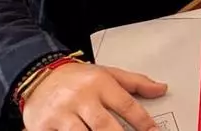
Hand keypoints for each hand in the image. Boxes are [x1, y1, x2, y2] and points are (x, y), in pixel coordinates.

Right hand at [21, 61, 166, 130]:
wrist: (38, 74)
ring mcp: (61, 114)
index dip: (143, 122)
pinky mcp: (43, 126)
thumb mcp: (107, 73)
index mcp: (99, 83)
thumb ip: (135, 83)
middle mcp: (80, 98)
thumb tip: (162, 89)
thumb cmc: (78, 77)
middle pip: (104, 125)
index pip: (126, 105)